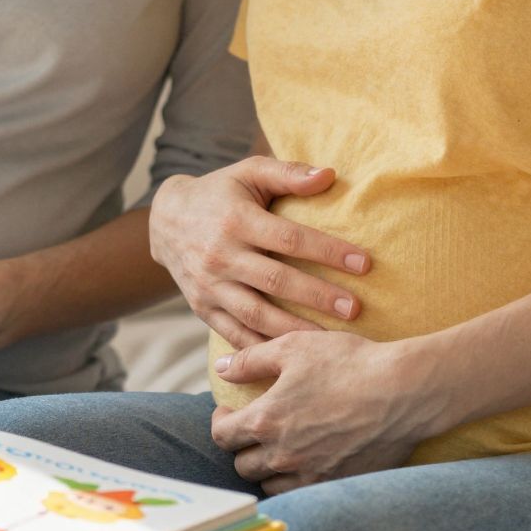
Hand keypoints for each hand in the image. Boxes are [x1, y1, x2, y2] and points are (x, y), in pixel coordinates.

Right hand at [149, 158, 369, 347]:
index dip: (328, 252)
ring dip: (295, 330)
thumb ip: (288, 173)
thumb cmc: (220, 193)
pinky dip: (263, 350)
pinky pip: (234, 335)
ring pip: (256, 314)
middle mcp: (220, 255)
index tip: (364, 263)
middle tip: (356, 309)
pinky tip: (292, 357)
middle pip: (276, 281)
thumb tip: (329, 176)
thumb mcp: (249, 173)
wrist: (165, 220)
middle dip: (318, 297)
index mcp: (236, 220)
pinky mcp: (202, 309)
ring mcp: (209, 286)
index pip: (289, 238)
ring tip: (331, 340)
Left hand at [209, 331, 451, 493]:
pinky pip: (301, 493)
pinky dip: (295, 480)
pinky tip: (304, 460)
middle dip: (242, 446)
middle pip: (242, 465)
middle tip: (253, 429)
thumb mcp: (293, 347)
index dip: (220, 422)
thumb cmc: (348, 364)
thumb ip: (250, 360)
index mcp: (266, 421)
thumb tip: (221, 368)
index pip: (222, 436)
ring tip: (277, 446)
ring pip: (270, 484)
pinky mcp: (337, 483)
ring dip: (267, 468)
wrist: (403, 391)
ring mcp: (310, 474)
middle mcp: (283, 455)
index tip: (228, 412)